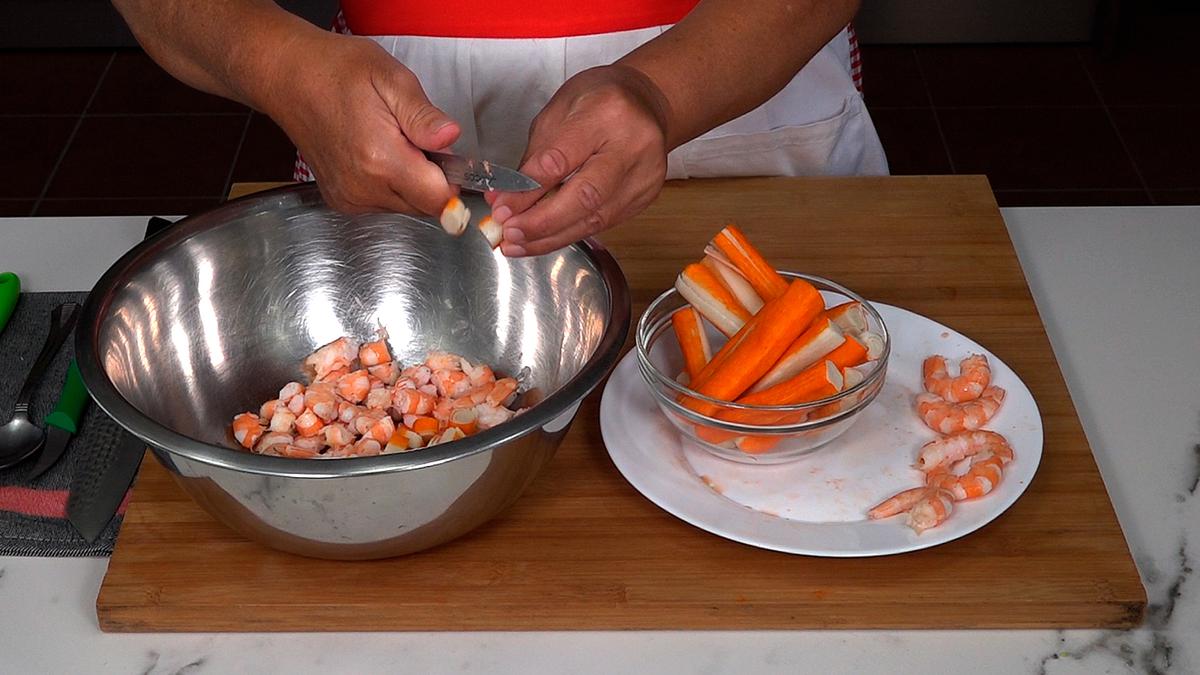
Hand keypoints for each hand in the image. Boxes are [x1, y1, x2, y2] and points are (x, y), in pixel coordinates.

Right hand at [267, 33, 459, 214]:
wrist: (289, 78)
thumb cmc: (337, 71)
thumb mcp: (390, 78)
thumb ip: (423, 115)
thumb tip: (450, 138)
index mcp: (380, 160)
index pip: (439, 200)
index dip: (453, 179)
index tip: (447, 156)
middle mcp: (364, 189)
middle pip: (425, 206)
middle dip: (431, 178)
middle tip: (413, 139)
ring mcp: (350, 198)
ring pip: (407, 207)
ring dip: (411, 182)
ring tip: (390, 142)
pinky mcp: (342, 201)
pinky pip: (384, 205)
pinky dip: (391, 186)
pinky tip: (376, 155)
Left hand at [489, 64, 669, 255]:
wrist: (646, 103)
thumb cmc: (599, 101)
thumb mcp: (558, 111)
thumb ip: (535, 156)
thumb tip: (508, 197)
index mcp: (607, 113)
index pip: (562, 160)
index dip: (528, 190)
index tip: (502, 207)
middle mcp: (633, 146)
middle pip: (586, 196)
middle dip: (542, 222)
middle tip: (509, 232)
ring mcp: (643, 176)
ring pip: (594, 219)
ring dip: (551, 237)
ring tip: (518, 244)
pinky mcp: (644, 197)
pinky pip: (602, 224)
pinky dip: (568, 234)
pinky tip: (543, 239)